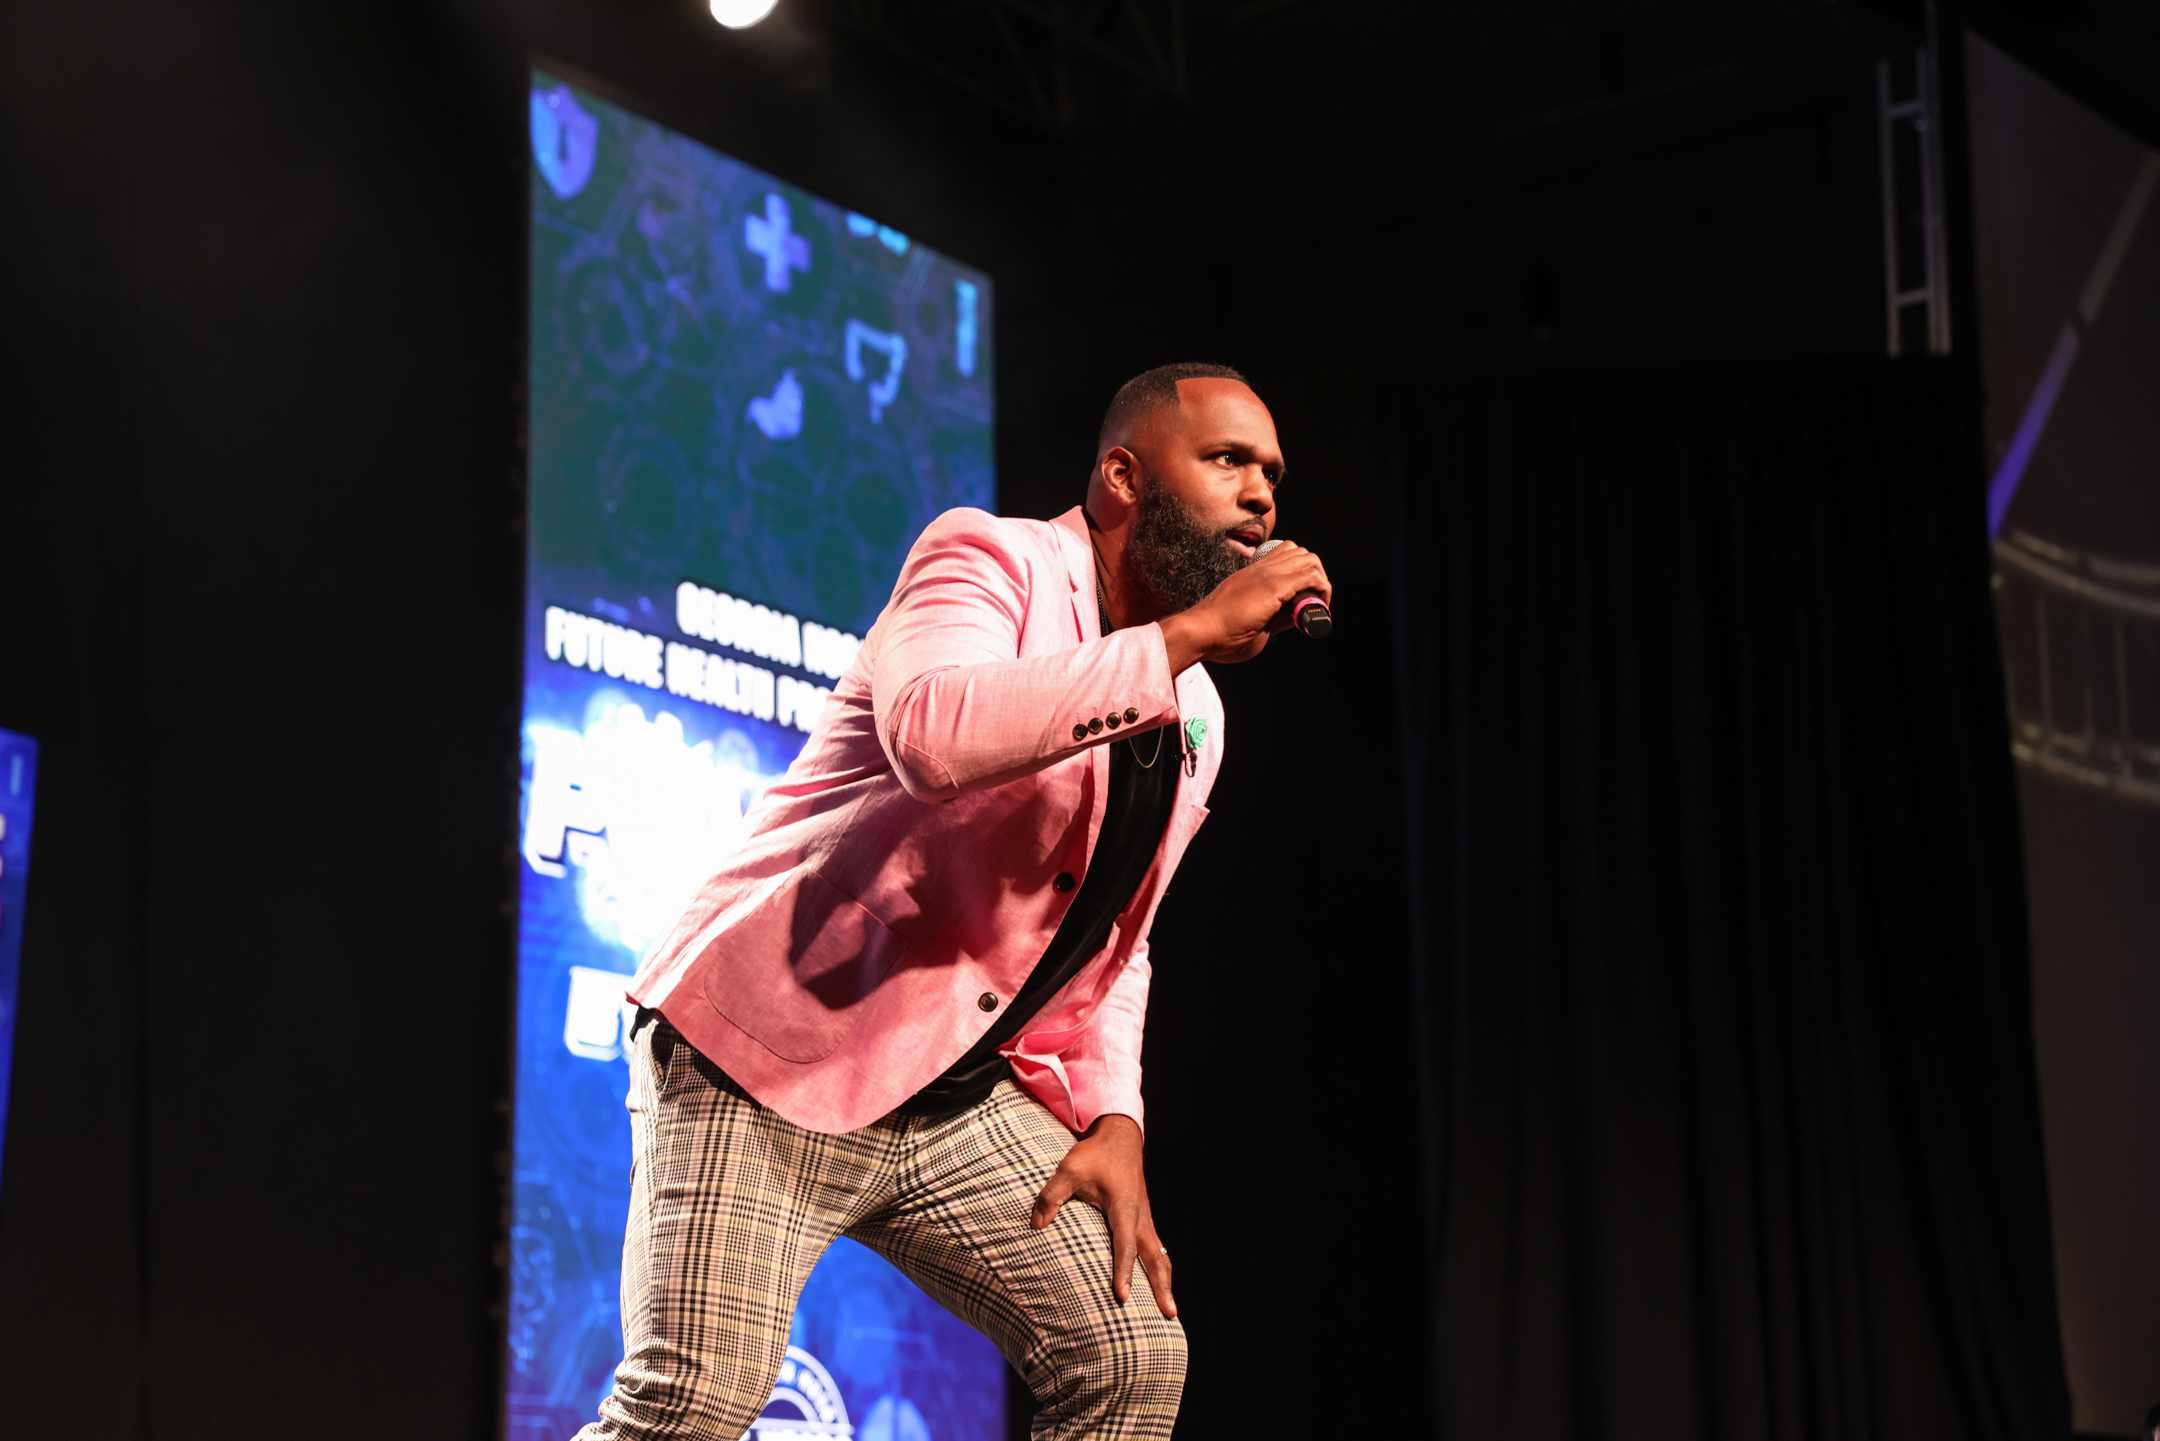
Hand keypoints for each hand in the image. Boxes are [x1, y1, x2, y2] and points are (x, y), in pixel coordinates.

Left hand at [1029, 1113, 1175, 1318]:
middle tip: (1169, 1314)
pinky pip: (1157, 1249)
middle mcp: (1140, 1216)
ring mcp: (1145, 1218)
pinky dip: (1161, 1268)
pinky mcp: (1144, 1220)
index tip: (1123, 1296)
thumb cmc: (1094, 1154)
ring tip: (1170, 1310)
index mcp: (1124, 1207)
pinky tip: (1160, 1285)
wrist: (1120, 1137)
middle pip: (1155, 1257)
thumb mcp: (1069, 1169)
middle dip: (1162, 1286)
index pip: (1124, 1244)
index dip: (1123, 1270)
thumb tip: (1036, 1224)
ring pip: (1160, 1255)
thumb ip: (1051, 1196)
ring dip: (1165, 1281)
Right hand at [1157, 540, 1330, 669]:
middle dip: (1315, 575)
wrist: (1201, 631)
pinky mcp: (1274, 586)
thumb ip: (1276, 616)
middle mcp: (1261, 568)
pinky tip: (1317, 608)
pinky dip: (1322, 590)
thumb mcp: (1253, 621)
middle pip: (1301, 553)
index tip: (1303, 596)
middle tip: (1313, 600)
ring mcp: (1268, 574)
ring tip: (1316, 604)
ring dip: (1320, 580)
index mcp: (1252, 574)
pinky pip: (1310, 576)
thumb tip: (1298, 617)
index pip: (1284, 554)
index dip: (1300, 571)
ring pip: (1309, 559)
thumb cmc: (1218, 634)